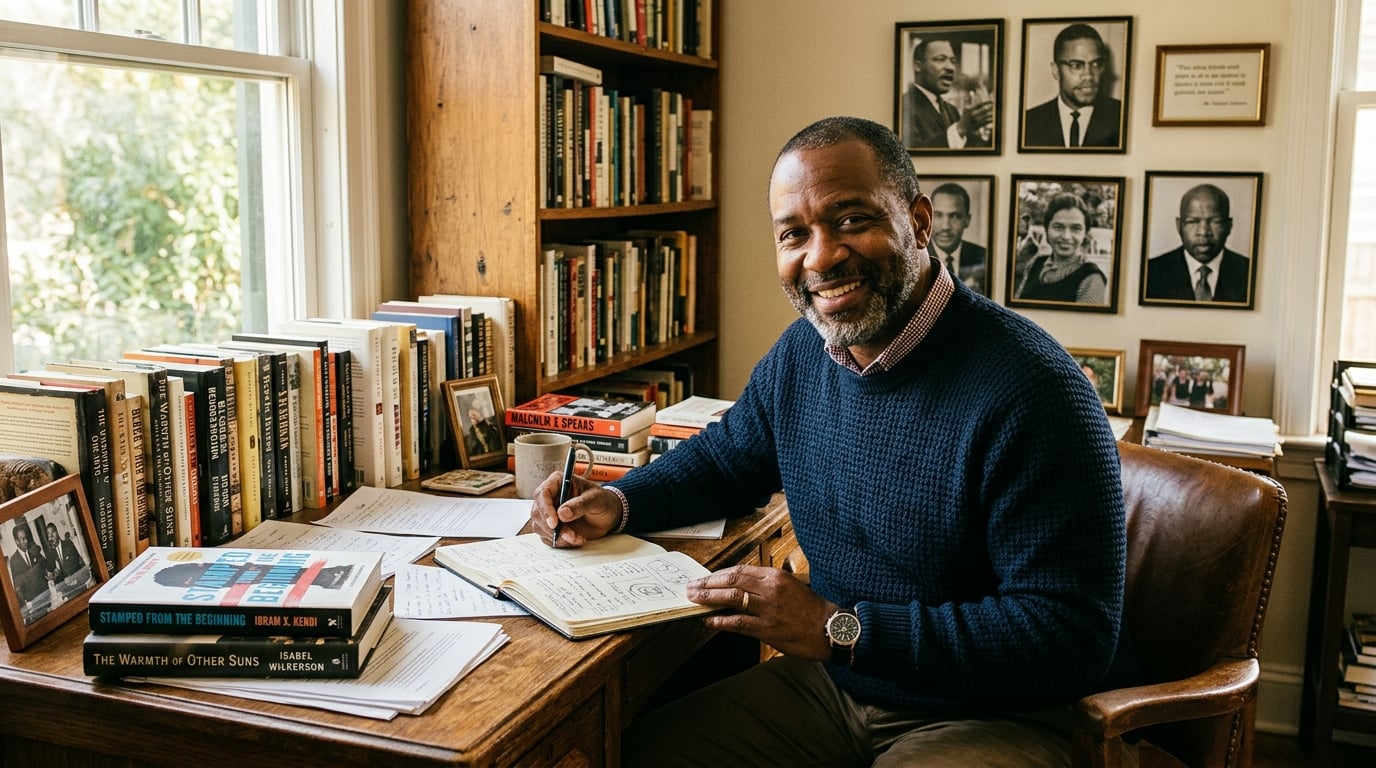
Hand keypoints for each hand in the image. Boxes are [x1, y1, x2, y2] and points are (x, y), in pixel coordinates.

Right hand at [529, 472, 622, 547]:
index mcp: (558, 482)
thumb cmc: (602, 501)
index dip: (545, 509)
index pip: (543, 493)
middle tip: (570, 535)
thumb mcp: (596, 499)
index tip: (554, 523)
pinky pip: (548, 538)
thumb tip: (562, 513)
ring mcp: (549, 513)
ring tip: (577, 537)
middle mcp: (550, 497)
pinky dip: (561, 542)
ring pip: (541, 527)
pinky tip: (576, 539)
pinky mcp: (552, 527)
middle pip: (538, 512)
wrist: (608, 515)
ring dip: (558, 537)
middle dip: (552, 528)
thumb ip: (580, 505)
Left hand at [686, 564, 838, 659]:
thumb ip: (765, 586)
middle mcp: (770, 589)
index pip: (739, 571)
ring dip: (709, 599)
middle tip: (691, 588)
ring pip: (732, 599)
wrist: (831, 628)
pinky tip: (710, 621)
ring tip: (694, 600)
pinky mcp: (768, 629)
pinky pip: (739, 623)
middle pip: (731, 581)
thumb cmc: (810, 609)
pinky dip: (722, 621)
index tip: (704, 579)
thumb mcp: (789, 587)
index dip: (718, 575)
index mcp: (774, 576)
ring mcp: (768, 609)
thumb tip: (739, 589)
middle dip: (707, 584)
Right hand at [957, 99, 993, 138]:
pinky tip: (995, 118)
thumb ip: (969, 100)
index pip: (980, 104)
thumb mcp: (966, 108)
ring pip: (986, 116)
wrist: (961, 128)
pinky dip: (991, 119)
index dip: (987, 102)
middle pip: (984, 110)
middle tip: (996, 106)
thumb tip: (972, 91)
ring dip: (992, 114)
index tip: (993, 101)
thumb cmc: (965, 116)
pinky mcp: (978, 126)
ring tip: (997, 111)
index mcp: (970, 110)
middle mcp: (973, 115)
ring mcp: (975, 120)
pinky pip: (986, 122)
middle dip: (991, 108)